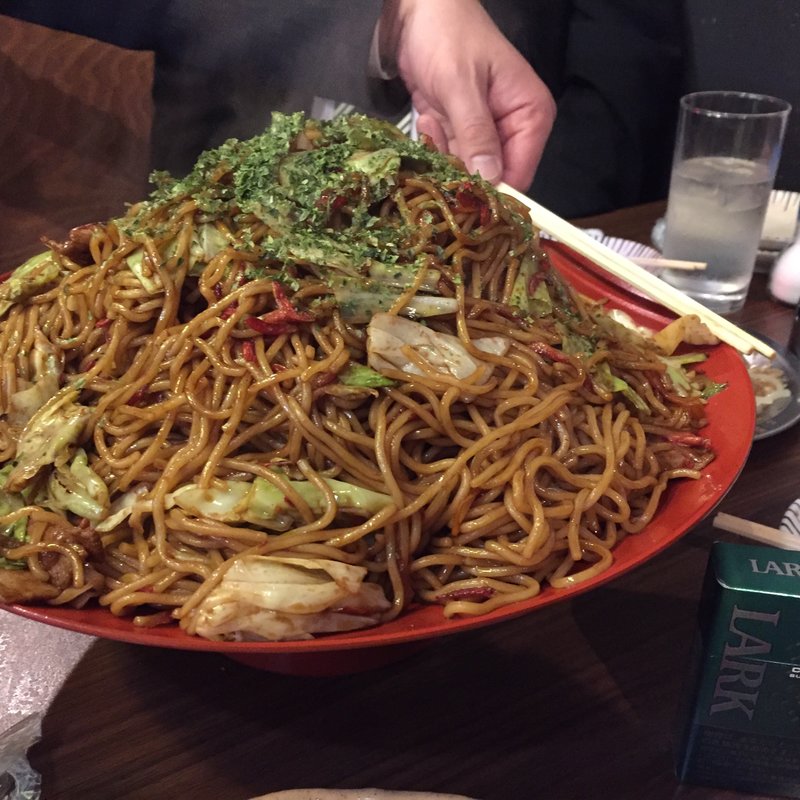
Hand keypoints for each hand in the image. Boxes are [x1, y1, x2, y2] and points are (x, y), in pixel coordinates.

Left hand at [383, 0, 554, 189]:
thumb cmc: (448, 36)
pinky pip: (449, 157)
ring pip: (467, 171)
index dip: (494, 191)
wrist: (419, 12)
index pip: (520, 173)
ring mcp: (486, 133)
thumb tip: (490, 180)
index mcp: (530, 115)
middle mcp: (513, 129)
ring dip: (443, 154)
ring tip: (431, 120)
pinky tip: (427, 116)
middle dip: (461, 169)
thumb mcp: (460, 85)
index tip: (464, 194)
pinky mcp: (461, 133)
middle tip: (438, 143)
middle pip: (492, 177)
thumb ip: (476, 134)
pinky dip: (434, 144)